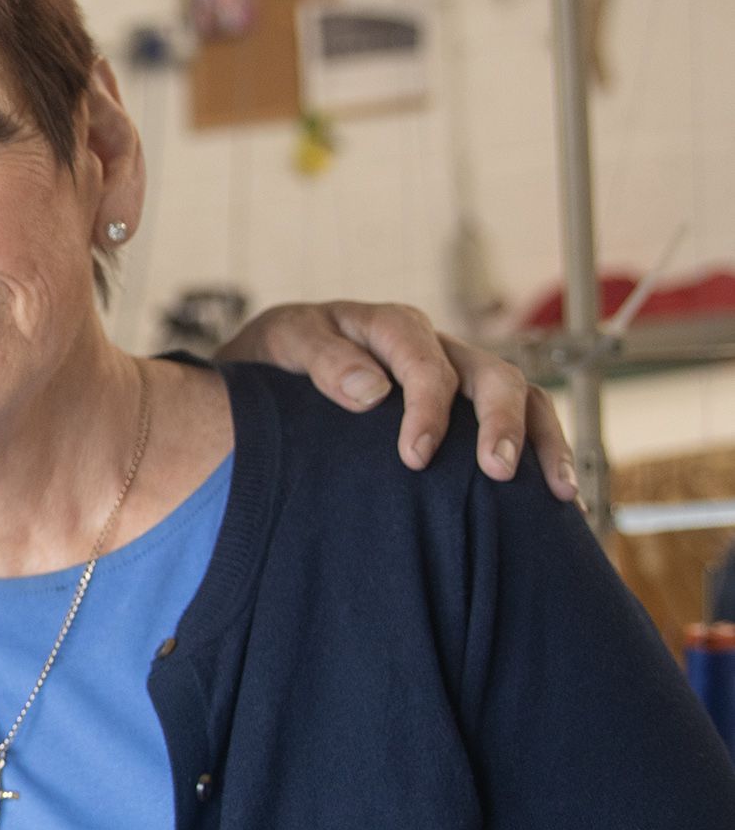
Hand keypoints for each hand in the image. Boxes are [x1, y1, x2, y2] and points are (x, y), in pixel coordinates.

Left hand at [218, 300, 577, 500]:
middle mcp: (435, 348)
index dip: (428, 406)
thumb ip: (321, 359)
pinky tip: (561, 503)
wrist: (268, 373)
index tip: (415, 457)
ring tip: (559, 493)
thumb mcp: (283, 343)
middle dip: (501, 423)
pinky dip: (544, 457)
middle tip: (497, 472)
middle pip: (490, 374)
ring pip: (521, 397)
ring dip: (543, 442)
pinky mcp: (466, 412)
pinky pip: (521, 424)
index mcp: (390, 327)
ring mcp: (458, 378)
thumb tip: (372, 392)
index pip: (424, 359)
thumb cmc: (276, 358)